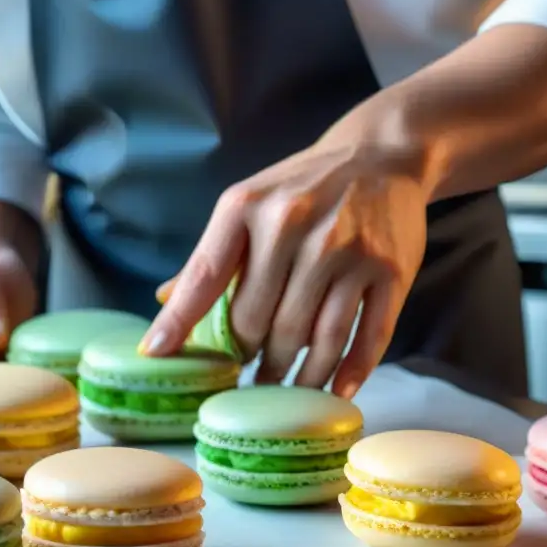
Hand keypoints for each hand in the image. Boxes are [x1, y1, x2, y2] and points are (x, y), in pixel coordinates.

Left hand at [143, 116, 430, 398]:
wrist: (382, 155)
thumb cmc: (304, 188)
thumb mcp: (250, 203)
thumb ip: (213, 255)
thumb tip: (163, 301)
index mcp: (248, 208)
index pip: (205, 275)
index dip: (178, 321)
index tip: (156, 355)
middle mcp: (295, 225)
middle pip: (259, 320)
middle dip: (248, 357)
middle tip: (246, 374)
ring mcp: (346, 250)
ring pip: (313, 338)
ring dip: (296, 375)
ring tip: (282, 389)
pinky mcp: (390, 270)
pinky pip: (367, 336)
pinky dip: (350, 372)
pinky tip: (335, 391)